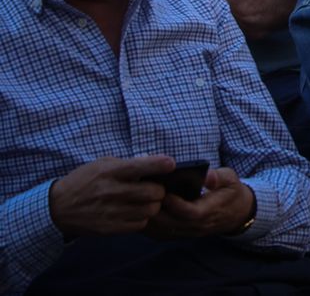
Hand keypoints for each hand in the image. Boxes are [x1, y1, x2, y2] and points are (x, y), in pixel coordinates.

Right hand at [47, 155, 173, 237]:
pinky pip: (140, 224)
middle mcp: (112, 191)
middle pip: (154, 192)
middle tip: (155, 189)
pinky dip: (142, 219)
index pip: (142, 166)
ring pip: (150, 210)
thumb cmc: (84, 181)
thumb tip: (154, 163)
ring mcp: (111, 211)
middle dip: (159, 190)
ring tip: (145, 202)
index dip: (161, 165)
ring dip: (152, 206)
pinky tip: (134, 213)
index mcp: (110, 172)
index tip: (171, 164)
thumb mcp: (102, 164)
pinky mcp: (109, 228)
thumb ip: (127, 164)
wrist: (57, 208)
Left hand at [143, 167, 255, 240]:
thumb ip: (218, 177)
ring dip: (147, 218)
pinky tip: (138, 212)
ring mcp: (186, 233)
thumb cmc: (229, 192)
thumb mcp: (230, 179)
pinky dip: (147, 225)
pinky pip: (158, 234)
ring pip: (161, 231)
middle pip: (170, 223)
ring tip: (137, 202)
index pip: (190, 212)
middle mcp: (196, 226)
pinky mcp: (178, 235)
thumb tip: (207, 176)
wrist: (235, 213)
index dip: (175, 204)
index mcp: (210, 211)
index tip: (164, 191)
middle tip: (142, 195)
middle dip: (155, 210)